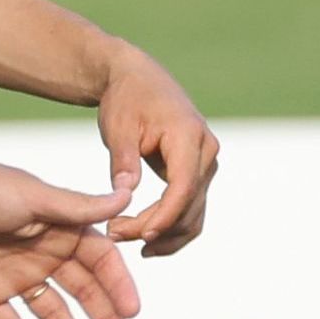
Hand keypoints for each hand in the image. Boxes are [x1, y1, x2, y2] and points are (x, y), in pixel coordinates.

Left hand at [0, 129, 144, 318]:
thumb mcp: (34, 197)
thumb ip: (79, 206)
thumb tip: (126, 194)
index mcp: (61, 228)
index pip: (101, 262)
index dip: (118, 286)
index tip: (132, 312)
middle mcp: (43, 254)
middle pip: (82, 293)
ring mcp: (14, 276)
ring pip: (51, 314)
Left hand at [84, 46, 216, 256]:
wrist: (139, 79)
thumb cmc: (127, 99)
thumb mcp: (118, 126)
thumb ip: (123, 159)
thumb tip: (124, 193)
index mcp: (189, 136)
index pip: (183, 186)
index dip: (165, 216)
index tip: (140, 236)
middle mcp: (206, 151)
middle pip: (188, 204)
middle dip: (155, 227)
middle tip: (113, 234)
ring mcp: (206, 163)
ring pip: (194, 212)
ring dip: (165, 234)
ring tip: (126, 239)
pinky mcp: (198, 173)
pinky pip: (191, 208)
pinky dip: (172, 227)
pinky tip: (146, 239)